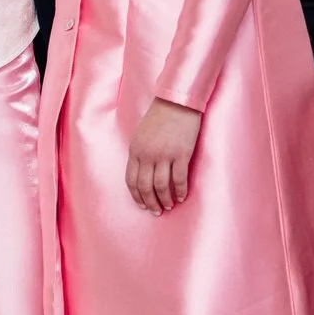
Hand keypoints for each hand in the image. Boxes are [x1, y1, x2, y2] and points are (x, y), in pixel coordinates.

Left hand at [125, 99, 202, 213]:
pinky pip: (179, 179)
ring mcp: (164, 155)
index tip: (142, 205)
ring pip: (162, 186)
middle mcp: (148, 155)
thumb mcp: (141, 135)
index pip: (131, 180)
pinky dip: (181, 191)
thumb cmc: (159, 117)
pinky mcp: (181, 154)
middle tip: (156, 211)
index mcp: (135, 151)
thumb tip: (143, 173)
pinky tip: (182, 197)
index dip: (137, 196)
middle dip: (150, 202)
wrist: (177, 103)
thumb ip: (140, 153)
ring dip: (165, 199)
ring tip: (169, 206)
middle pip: (146, 187)